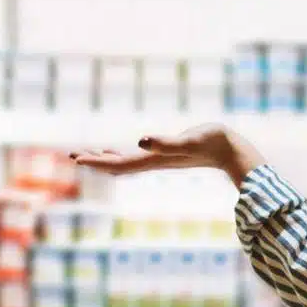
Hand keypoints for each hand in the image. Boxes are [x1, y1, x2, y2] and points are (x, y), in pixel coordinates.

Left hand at [70, 125, 262, 184]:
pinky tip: (121, 149)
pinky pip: (138, 157)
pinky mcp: (169, 154)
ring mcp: (161, 159)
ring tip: (90, 154)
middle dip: (95, 161)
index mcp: (154, 160)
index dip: (96, 161)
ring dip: (107, 159)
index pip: (118, 163)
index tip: (75, 157)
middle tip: (73, 155)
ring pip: (126, 162)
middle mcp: (154, 162)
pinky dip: (124, 154)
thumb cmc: (213, 143)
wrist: (234, 152)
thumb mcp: (189, 140)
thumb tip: (141, 141)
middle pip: (118, 166)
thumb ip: (165, 143)